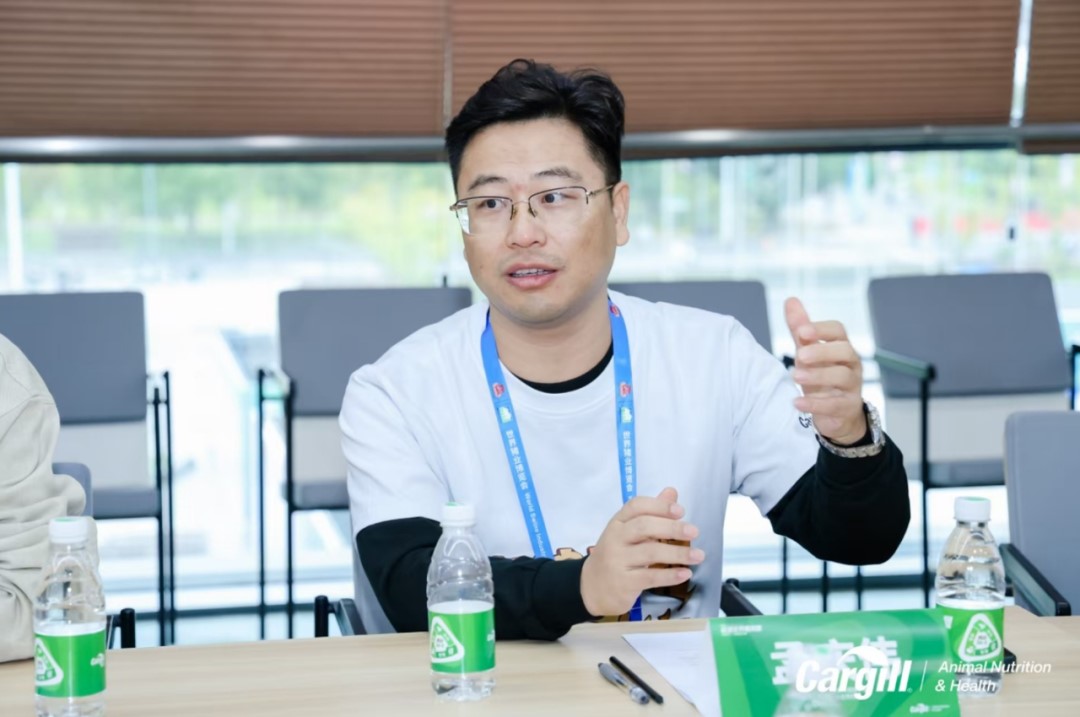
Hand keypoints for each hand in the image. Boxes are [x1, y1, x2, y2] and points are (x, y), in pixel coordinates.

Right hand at [580, 487, 703, 616]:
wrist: (591, 587)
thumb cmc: (615, 555)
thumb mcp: (628, 532)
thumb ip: (651, 513)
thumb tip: (672, 492)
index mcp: (617, 523)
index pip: (636, 506)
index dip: (659, 506)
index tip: (680, 510)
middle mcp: (615, 539)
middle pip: (644, 527)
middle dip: (671, 528)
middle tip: (694, 531)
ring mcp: (617, 561)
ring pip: (650, 553)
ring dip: (678, 554)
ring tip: (698, 555)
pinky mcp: (624, 583)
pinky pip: (650, 577)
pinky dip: (670, 575)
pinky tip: (685, 573)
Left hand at [785, 297, 865, 444]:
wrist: (838, 413)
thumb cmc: (822, 377)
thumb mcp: (809, 352)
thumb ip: (801, 329)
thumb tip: (791, 300)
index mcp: (841, 347)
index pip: (838, 331)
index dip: (822, 329)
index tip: (801, 331)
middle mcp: (852, 364)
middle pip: (845, 351)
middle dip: (822, 351)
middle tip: (799, 355)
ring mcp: (852, 386)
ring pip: (842, 377)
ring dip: (818, 376)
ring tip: (795, 376)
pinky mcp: (847, 407)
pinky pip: (835, 405)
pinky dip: (815, 404)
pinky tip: (797, 402)